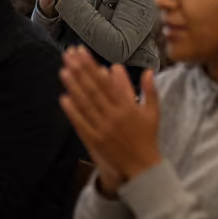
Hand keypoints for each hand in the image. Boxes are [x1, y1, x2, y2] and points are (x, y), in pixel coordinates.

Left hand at [59, 47, 161, 183]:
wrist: (141, 164)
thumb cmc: (147, 136)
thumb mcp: (153, 112)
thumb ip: (150, 90)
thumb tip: (148, 71)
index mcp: (128, 107)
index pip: (107, 82)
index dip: (93, 67)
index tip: (83, 54)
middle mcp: (113, 115)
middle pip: (94, 89)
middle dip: (81, 71)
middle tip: (69, 56)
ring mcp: (102, 127)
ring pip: (85, 104)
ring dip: (74, 87)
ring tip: (64, 71)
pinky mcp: (94, 139)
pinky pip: (81, 123)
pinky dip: (72, 111)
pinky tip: (64, 98)